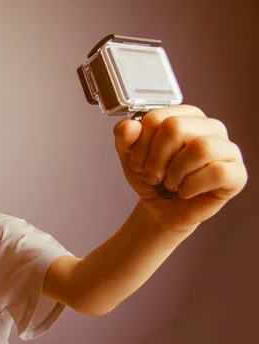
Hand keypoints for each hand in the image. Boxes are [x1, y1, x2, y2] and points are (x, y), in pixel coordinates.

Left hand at [113, 105, 247, 231]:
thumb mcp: (130, 156)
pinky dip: (192, 186)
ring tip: (170, 183)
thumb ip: (124, 137)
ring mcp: (227, 149)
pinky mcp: (236, 174)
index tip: (138, 161)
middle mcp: (210, 127)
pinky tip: (186, 191)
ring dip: (174, 172)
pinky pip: (217, 172)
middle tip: (153, 175)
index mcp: (185, 115)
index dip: (141, 143)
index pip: (158, 118)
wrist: (162, 209)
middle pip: (176, 128)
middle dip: (156, 158)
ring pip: (200, 148)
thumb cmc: (152, 178)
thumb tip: (130, 126)